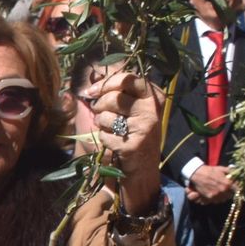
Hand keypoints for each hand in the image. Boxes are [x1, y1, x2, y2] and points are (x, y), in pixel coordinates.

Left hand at [78, 68, 165, 212]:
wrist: (141, 170)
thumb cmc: (131, 134)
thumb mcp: (130, 109)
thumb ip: (115, 91)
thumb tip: (92, 75)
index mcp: (153, 95)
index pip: (127, 78)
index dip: (105, 83)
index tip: (91, 91)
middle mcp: (153, 109)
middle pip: (113, 97)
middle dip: (99, 107)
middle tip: (102, 115)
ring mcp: (146, 126)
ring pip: (106, 116)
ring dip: (101, 125)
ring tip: (112, 132)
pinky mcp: (134, 144)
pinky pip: (104, 135)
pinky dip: (104, 140)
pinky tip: (115, 145)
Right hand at [187, 165, 235, 203]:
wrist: (197, 174)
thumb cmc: (210, 170)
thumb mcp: (222, 169)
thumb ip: (231, 172)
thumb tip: (239, 173)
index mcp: (227, 183)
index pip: (238, 189)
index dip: (238, 189)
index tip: (239, 188)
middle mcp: (223, 191)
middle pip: (231, 195)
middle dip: (231, 193)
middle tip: (229, 190)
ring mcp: (216, 195)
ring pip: (224, 199)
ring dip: (224, 197)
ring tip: (223, 193)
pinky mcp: (210, 198)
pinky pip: (217, 201)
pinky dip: (218, 199)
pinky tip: (217, 195)